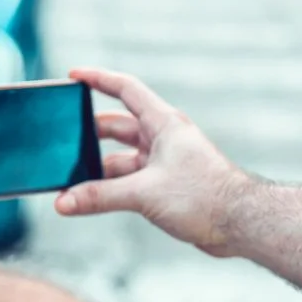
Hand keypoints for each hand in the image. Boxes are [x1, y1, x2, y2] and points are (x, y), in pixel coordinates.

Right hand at [58, 68, 255, 256]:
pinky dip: (107, 188)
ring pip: (119, 159)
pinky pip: (127, 180)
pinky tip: (90, 199)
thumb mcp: (143, 193)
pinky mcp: (163, 185)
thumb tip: (63, 202)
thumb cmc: (204, 197)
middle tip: (61, 142)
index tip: (73, 76)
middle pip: (116, 127)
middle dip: (88, 134)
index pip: (126, 89)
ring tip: (69, 182)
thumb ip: (99, 196)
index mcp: (163, 124)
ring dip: (96, 169)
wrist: (239, 224)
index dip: (98, 79)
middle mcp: (162, 139)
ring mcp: (163, 162)